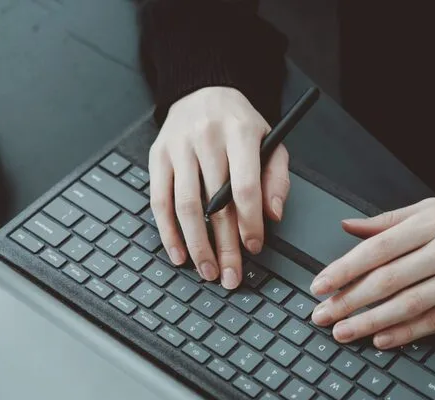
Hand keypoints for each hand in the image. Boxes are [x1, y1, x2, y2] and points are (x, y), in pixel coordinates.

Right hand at [149, 86, 289, 288]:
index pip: (244, 186)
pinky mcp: (157, 157)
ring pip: (185, 206)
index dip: (249, 222)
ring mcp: (178, 148)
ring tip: (206, 270)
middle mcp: (206, 138)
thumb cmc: (238, 124)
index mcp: (240, 132)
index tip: (254, 248)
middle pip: (214, 203)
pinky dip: (168, 232)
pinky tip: (178, 253)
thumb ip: (276, 178)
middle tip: (230, 274)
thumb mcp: (270, 141)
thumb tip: (272, 215)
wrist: (202, 91)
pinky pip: (159, 201)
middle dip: (224, 245)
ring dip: (196, 244)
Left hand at [310, 195, 434, 347]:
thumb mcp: (427, 208)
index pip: (377, 250)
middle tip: (323, 317)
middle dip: (350, 301)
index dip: (344, 270)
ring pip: (412, 304)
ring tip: (344, 333)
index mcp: (430, 222)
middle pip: (390, 280)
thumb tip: (346, 226)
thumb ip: (385, 222)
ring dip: (372, 322)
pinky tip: (383, 339)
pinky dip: (409, 332)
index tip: (320, 287)